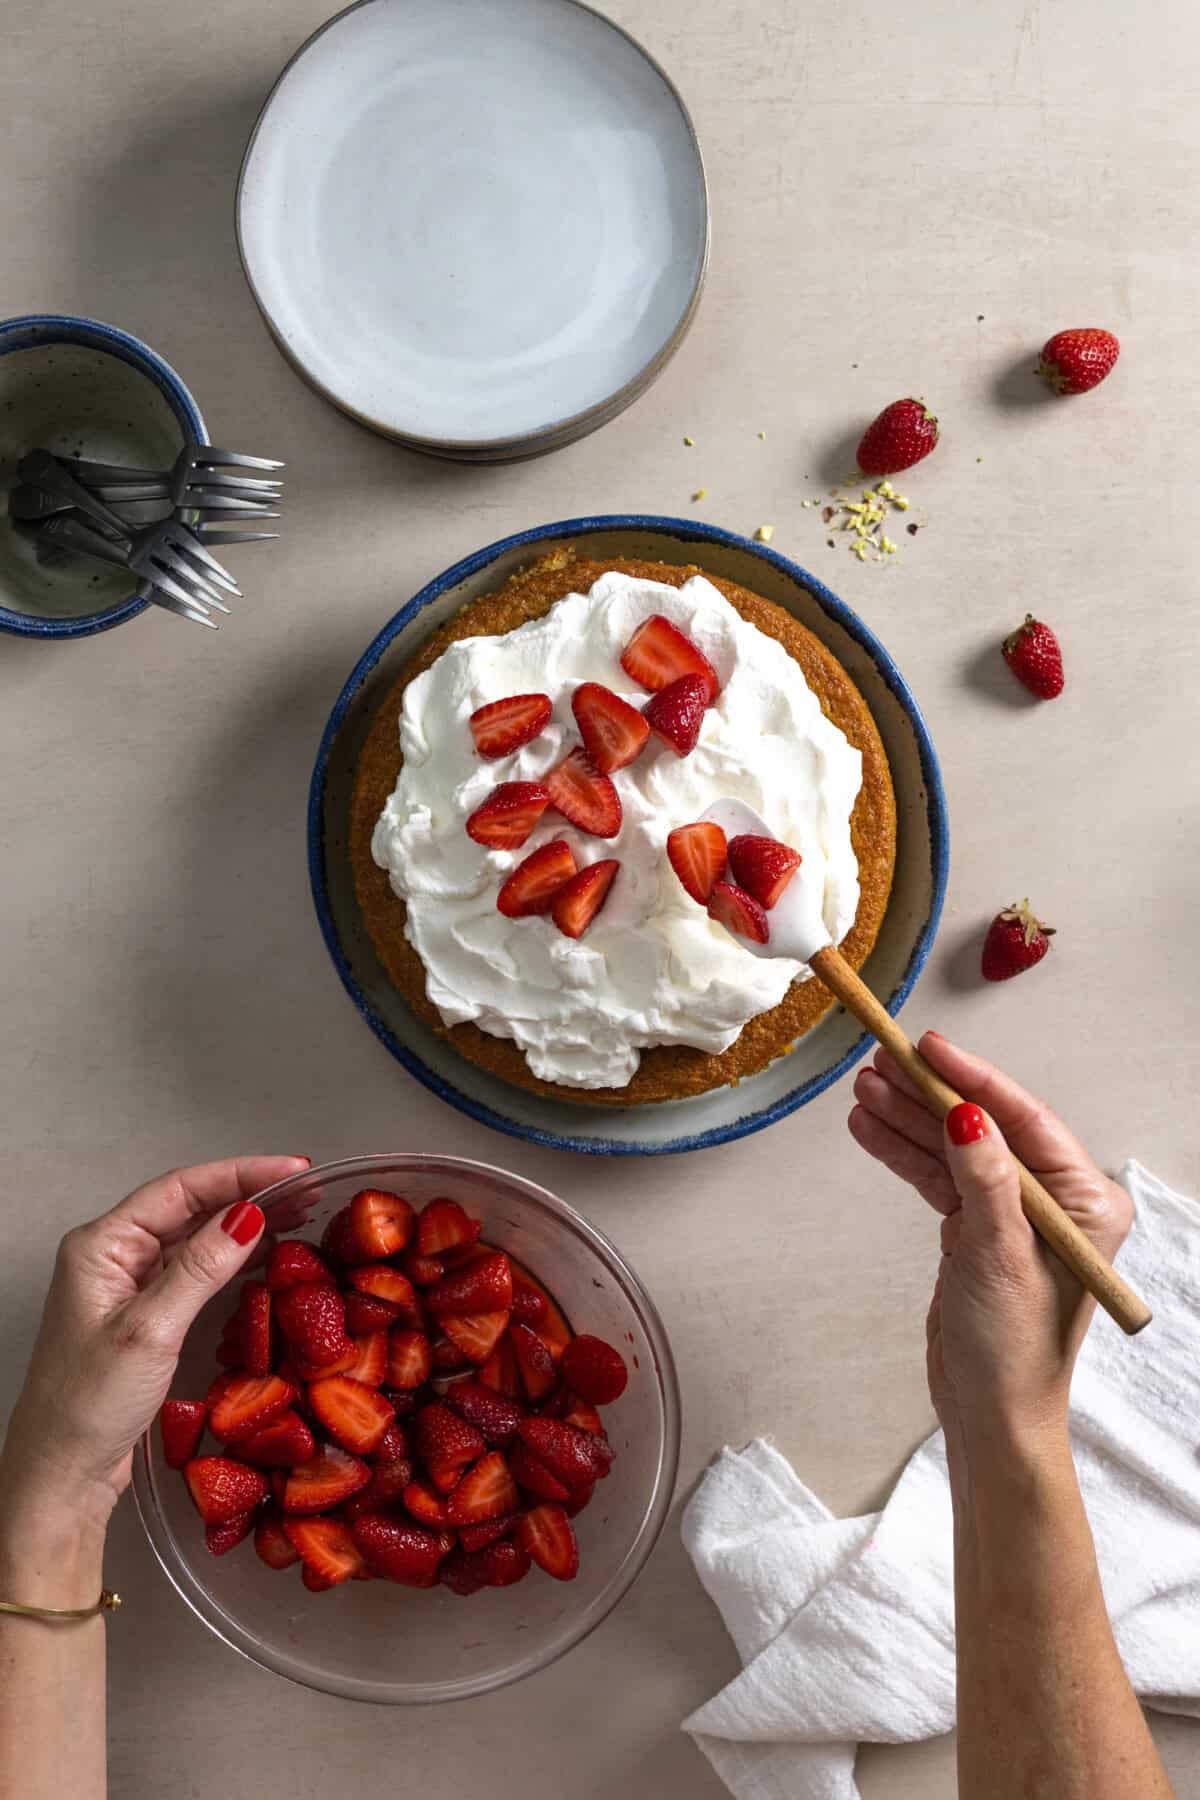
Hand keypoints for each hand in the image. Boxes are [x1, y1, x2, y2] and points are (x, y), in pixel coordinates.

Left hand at [0, 1157, 308, 1530]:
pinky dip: (231, 1258)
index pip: (180, 1188)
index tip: (293, 1169)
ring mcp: (129, 1284)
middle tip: (307, 1189)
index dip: (240, 1172)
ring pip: (194, 1237)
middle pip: (189, 1206)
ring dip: (244, 1224)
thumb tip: (249, 1215)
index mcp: (102, 1244)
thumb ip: (200, 1268)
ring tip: (299, 1214)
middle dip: (248, 1193)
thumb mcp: (151, 1330)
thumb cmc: (89, 1403)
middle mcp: (114, 1255)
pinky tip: (264, 1257)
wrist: (61, 1472)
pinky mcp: (145, 1313)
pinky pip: (194, 1270)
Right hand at [848, 1032, 1131, 1464]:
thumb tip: (967, 1113)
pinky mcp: (974, 1232)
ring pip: (952, 1148)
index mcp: (1082, 1202)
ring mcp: (1009, 1215)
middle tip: (879, 1062)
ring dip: (908, 1120)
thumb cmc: (1013, 1349)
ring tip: (863, 1089)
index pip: (1024, 1120)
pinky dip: (903, 1154)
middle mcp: (1050, 1202)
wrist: (990, 1416)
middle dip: (929, 1095)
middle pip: (982, 1126)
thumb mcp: (998, 1256)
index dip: (975, 1078)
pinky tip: (869, 1128)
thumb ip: (985, 1180)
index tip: (930, 1047)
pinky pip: (936, 1179)